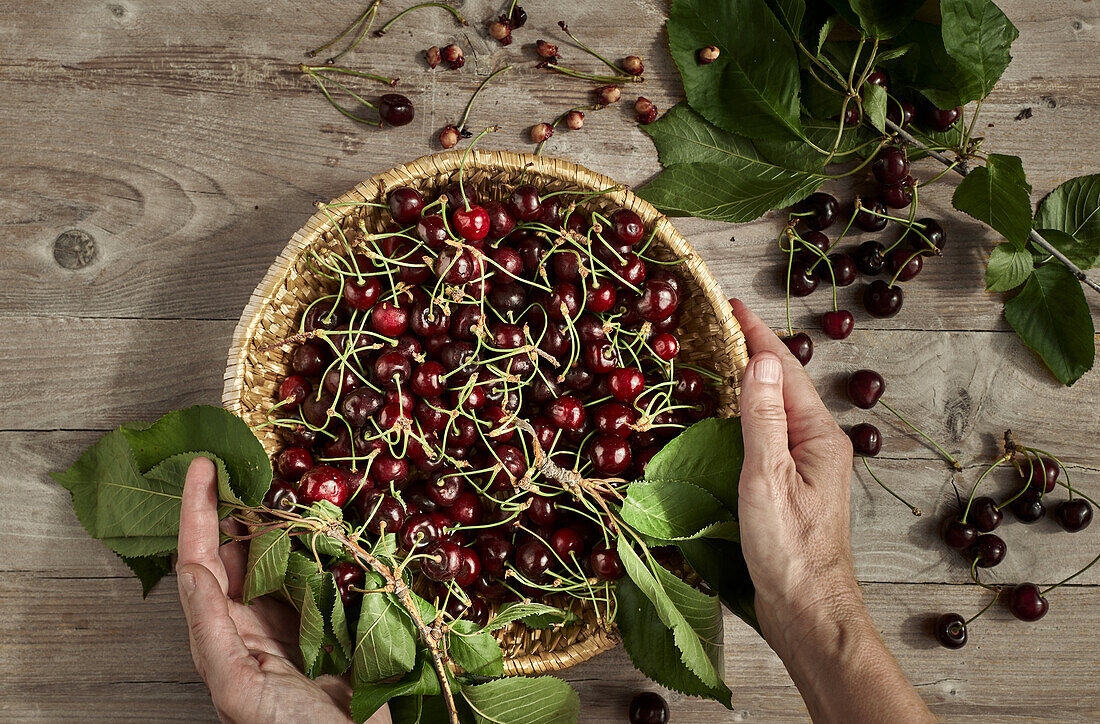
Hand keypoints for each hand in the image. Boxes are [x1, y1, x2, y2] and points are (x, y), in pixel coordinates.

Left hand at [176, 457, 390, 723]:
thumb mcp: (239, 689)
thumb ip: (212, 633)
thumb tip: (192, 569)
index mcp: (224, 636)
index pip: (201, 562)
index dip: (199, 512)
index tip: (204, 466)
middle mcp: (255, 623)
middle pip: (242, 550)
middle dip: (244, 505)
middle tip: (254, 462)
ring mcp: (297, 621)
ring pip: (285, 556)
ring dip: (287, 520)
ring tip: (292, 484)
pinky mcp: (337, 623)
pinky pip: (327, 574)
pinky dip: (327, 546)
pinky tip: (335, 525)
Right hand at [730, 300, 931, 722]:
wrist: (807, 609)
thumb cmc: (788, 548)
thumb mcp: (768, 477)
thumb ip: (762, 417)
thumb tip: (757, 360)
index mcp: (819, 435)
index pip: (784, 369)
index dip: (757, 335)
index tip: (733, 305)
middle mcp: (818, 444)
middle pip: (784, 384)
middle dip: (754, 350)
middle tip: (720, 325)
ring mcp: (807, 467)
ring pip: (776, 410)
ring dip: (750, 381)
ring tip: (720, 358)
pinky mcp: (791, 488)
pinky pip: (768, 435)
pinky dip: (746, 415)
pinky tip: (728, 417)